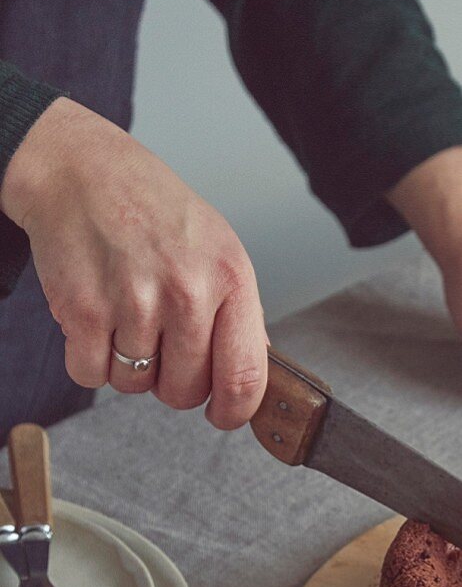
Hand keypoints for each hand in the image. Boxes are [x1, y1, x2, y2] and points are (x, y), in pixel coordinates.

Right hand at [0, 98, 268, 428]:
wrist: (82, 170)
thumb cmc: (155, 212)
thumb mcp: (219, 249)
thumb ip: (240, 315)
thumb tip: (255, 373)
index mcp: (230, 278)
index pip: (244, 376)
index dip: (234, 411)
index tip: (223, 416)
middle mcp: (186, 291)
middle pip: (184, 391)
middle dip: (172, 382)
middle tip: (161, 344)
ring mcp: (133, 301)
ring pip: (134, 385)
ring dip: (128, 367)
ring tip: (127, 318)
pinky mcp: (83, 309)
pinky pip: (90, 375)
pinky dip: (89, 360)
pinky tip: (98, 321)